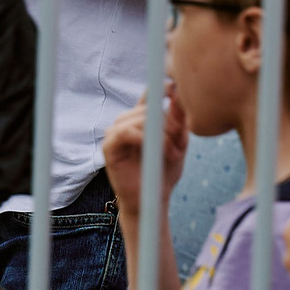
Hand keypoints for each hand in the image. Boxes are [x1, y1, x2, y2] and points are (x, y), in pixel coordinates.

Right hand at [100, 83, 187, 216]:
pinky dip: (142, 138)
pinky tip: (154, 151)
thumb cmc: (164, 171)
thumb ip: (179, 122)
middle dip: (169, 125)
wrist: (152, 199)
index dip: (162, 90)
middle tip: (180, 146)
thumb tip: (179, 96)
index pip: (149, 95)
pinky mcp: (109, 147)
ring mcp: (115, 132)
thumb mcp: (178, 144)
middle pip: (149, 108)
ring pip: (139, 118)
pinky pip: (125, 131)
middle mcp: (126, 121)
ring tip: (172, 153)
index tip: (177, 91)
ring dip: (160, 135)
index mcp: (140, 118)